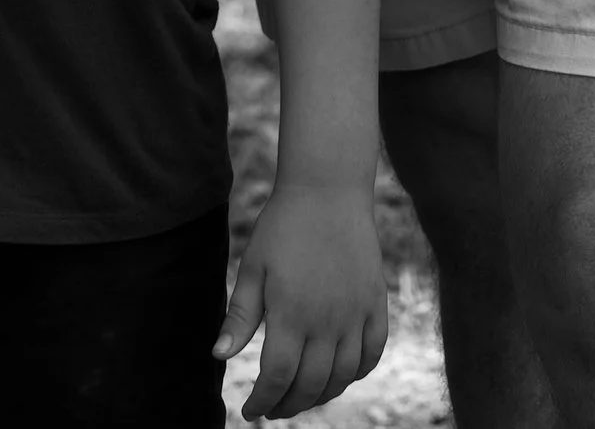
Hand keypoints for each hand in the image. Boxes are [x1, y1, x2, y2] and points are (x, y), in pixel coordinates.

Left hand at [216, 176, 389, 417]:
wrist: (328, 188)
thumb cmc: (284, 225)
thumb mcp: (254, 265)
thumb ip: (241, 315)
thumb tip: (218, 356)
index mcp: (291, 313)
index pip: (277, 378)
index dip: (262, 401)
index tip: (250, 411)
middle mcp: (327, 321)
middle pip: (310, 385)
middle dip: (288, 405)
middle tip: (273, 408)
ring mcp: (356, 314)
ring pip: (343, 377)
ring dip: (321, 396)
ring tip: (302, 397)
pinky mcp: (376, 303)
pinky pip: (373, 353)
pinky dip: (358, 373)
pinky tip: (341, 375)